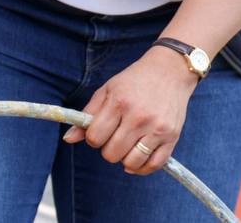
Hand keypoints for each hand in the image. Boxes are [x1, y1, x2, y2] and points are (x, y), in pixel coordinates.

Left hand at [62, 45, 198, 174]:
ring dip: (125, 159)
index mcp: (119, 102)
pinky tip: (137, 157)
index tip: (99, 131)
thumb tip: (68, 139)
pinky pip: (154, 165)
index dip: (93, 138)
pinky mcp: (172, 137)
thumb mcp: (107, 90)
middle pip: (111, 153)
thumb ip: (87, 114)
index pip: (95, 137)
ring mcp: (157, 128)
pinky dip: (142, 167)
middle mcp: (138, 117)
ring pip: (131, 163)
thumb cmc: (133, 81)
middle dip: (108, 149)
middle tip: (114, 136)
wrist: (169, 71)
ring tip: (127, 144)